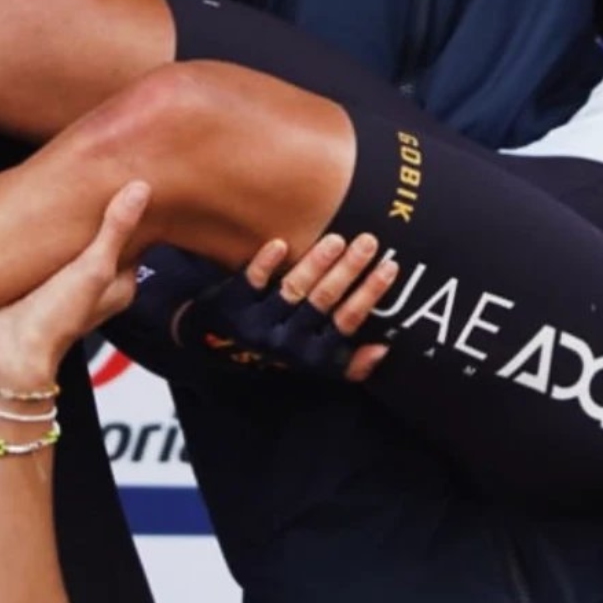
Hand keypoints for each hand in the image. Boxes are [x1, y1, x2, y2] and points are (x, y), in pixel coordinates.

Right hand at [0, 182, 152, 390]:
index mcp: (120, 283)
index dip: (132, 212)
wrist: (5, 352)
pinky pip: (45, 252)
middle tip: (92, 177)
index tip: (128, 179)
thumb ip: (116, 229)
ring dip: (66, 224)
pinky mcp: (36, 282)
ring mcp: (64, 283)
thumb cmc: (56, 319)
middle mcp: (95, 284)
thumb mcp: (93, 268)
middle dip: (96, 214)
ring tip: (64, 189)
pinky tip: (36, 215)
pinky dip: (42, 236)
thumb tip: (141, 189)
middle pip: (102, 239)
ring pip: (71, 244)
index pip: (135, 239)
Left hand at [173, 232, 396, 382]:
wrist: (212, 346)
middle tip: (369, 241)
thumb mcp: (310, 364)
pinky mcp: (231, 305)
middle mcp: (284, 342)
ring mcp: (256, 323)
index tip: (390, 266)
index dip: (370, 294)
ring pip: (292, 290)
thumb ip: (349, 363)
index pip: (347, 321)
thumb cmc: (273, 350)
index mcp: (309, 354)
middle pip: (322, 301)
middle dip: (349, 270)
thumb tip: (384, 350)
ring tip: (336, 238)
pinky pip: (249, 283)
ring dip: (315, 263)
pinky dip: (264, 265)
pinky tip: (280, 244)